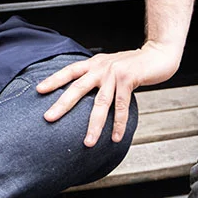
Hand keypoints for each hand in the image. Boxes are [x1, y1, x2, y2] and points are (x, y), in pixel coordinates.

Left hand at [36, 40, 181, 145]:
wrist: (158, 54)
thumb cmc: (134, 64)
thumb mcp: (111, 66)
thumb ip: (99, 77)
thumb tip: (85, 94)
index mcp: (94, 63)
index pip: (70, 71)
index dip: (54, 79)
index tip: (39, 90)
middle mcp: (101, 67)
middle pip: (77, 88)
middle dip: (62, 104)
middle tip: (48, 117)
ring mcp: (114, 73)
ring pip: (100, 103)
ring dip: (94, 125)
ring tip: (88, 143)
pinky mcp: (128, 79)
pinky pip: (121, 106)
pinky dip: (118, 123)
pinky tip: (115, 138)